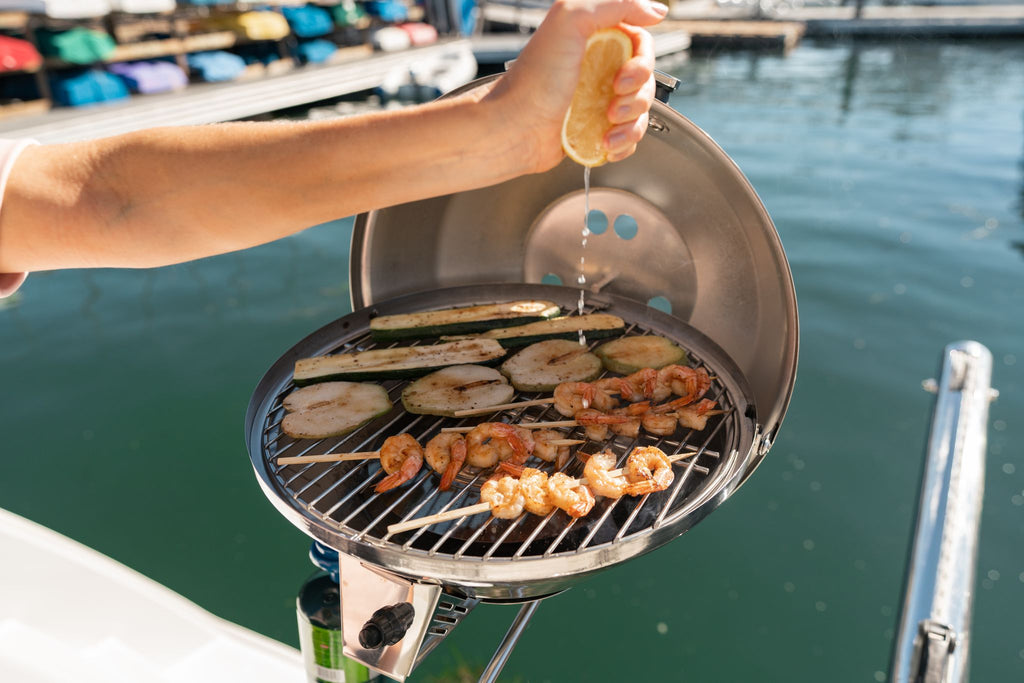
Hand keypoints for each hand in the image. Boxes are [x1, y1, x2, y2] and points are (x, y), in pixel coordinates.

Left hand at [484, 0, 667, 172]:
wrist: (514, 129)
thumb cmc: (533, 79)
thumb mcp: (569, 21)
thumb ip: (615, 5)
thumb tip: (655, 10)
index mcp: (594, 40)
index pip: (641, 42)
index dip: (642, 60)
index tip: (625, 73)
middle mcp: (598, 69)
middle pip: (646, 79)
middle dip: (636, 93)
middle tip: (613, 97)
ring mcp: (598, 101)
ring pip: (640, 110)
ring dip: (631, 121)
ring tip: (607, 123)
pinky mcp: (596, 130)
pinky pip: (629, 136)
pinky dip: (624, 142)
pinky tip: (606, 142)